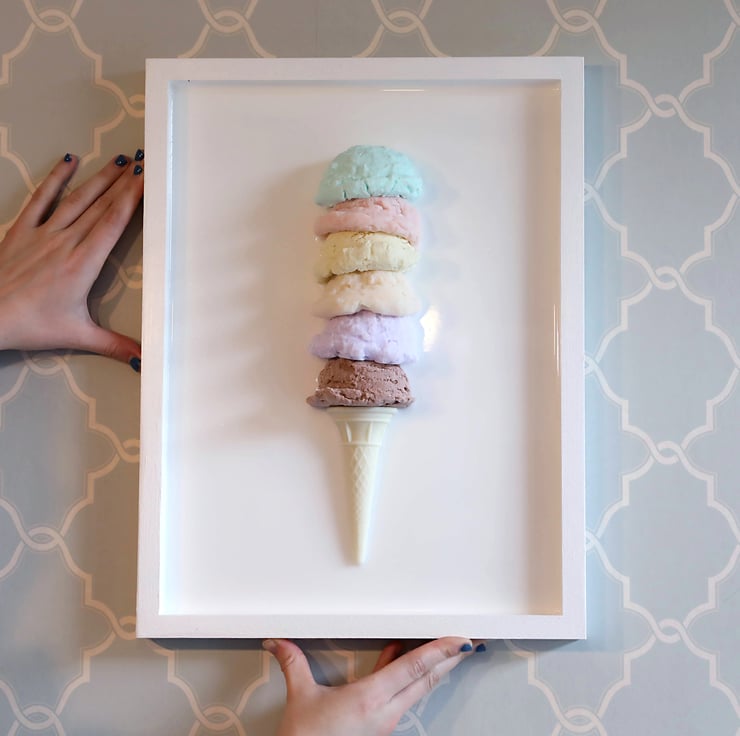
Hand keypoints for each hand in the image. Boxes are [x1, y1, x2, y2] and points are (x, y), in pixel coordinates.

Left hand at [0, 152, 143, 364]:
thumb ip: (114, 344)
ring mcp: (43, 232)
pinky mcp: (22, 230)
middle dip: (124, 183)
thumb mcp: (78, 335)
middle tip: (142, 163)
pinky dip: (56, 178)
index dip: (132, 198)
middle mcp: (66, 242)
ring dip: (100, 178)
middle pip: (101, 205)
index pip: (113, 222)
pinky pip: (42, 198)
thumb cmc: (31, 325)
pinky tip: (69, 161)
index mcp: (83, 263)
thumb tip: (142, 358)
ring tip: (118, 161)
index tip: (145, 180)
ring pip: (78, 198)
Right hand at [264, 637, 482, 735]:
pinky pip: (402, 697)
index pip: (414, 668)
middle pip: (425, 680)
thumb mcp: (300, 699)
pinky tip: (401, 662)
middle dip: (449, 660)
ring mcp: (384, 723)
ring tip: (447, 652)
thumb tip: (280, 643)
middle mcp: (384, 712)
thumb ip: (294, 664)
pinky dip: (409, 678)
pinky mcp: (378, 729)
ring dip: (433, 669)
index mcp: (370, 700)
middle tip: (468, 643)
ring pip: (416, 690)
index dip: (440, 652)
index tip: (461, 640)